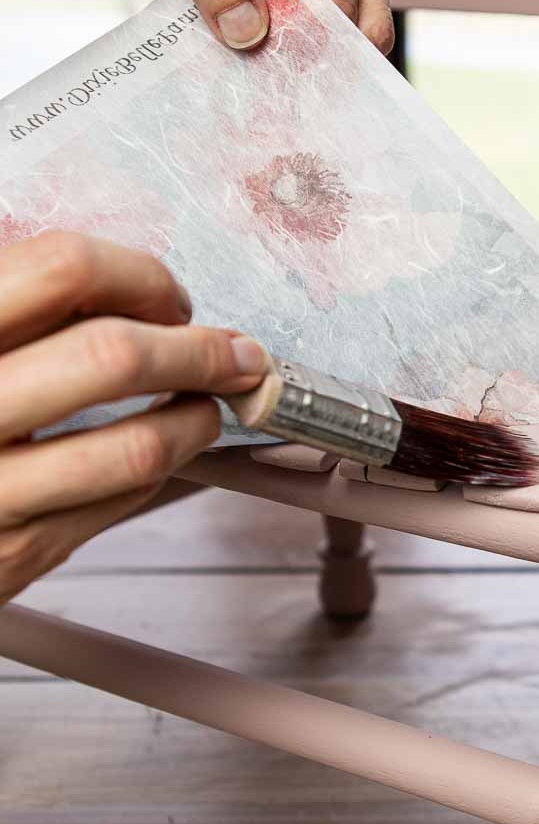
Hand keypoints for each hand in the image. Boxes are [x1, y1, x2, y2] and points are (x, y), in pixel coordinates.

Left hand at [0, 0, 392, 53]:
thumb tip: (247, 29)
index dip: (297, 30)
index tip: (245, 51)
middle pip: (362, 19)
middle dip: (313, 51)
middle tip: (253, 67)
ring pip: (356, 35)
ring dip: (308, 58)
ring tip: (252, 61)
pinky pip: (333, 37)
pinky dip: (300, 54)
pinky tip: (256, 52)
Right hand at [0, 232, 266, 604]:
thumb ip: (9, 304)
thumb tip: (110, 280)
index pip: (62, 268)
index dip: (137, 274)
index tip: (167, 294)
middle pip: (112, 355)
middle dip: (197, 349)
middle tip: (230, 352)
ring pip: (133, 446)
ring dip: (194, 420)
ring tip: (205, 407)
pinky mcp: (10, 555)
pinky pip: (114, 505)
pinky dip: (158, 473)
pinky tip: (159, 454)